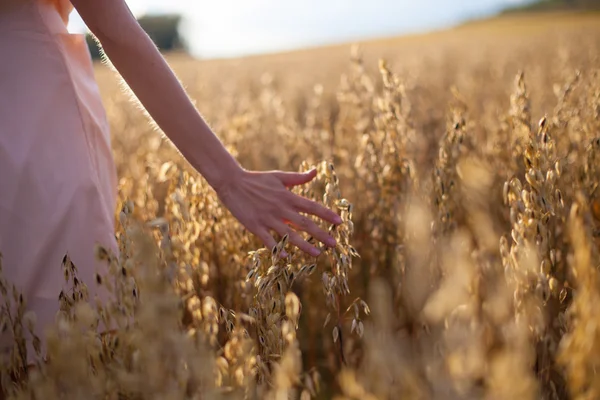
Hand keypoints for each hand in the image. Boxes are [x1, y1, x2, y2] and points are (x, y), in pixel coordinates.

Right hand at [215, 168, 341, 256]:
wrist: (232, 182)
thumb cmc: (257, 179)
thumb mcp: (279, 176)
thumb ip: (298, 178)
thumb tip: (315, 172)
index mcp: (288, 196)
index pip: (312, 206)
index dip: (326, 214)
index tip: (340, 221)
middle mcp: (281, 209)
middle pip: (304, 223)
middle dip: (320, 234)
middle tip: (334, 244)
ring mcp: (268, 219)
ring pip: (289, 235)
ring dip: (304, 245)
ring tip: (317, 254)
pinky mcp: (255, 226)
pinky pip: (268, 240)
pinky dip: (277, 248)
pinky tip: (286, 257)